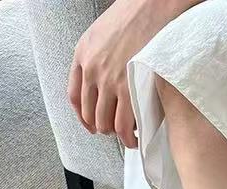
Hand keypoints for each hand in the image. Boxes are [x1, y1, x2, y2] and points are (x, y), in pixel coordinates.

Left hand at [68, 0, 200, 148]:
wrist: (152, 6)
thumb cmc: (134, 15)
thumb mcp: (102, 32)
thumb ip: (97, 56)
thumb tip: (104, 81)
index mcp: (82, 54)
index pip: (74, 96)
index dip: (82, 116)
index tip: (90, 124)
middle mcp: (91, 69)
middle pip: (89, 113)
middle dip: (101, 126)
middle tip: (114, 130)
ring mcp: (109, 81)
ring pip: (104, 122)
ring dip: (115, 134)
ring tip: (126, 136)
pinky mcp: (128, 89)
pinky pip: (122, 125)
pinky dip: (127, 137)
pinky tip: (133, 138)